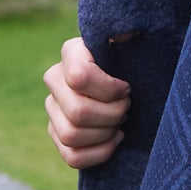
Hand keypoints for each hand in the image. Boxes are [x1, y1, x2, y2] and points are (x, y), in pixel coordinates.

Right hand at [45, 35, 130, 169]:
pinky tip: (114, 140)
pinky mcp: (57, 134)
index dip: (110, 90)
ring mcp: (53, 108)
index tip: (128, 87)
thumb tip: (127, 33)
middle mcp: (55, 78)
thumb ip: (130, 33)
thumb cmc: (138, 60)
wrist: (133, 79)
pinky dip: (99, 153)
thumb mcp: (136, 42)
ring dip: (105, 134)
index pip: (79, 78)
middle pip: (78, 112)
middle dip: (112, 115)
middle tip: (127, 107)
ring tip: (121, 122)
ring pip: (71, 136)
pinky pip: (72, 157)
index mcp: (72, 52)